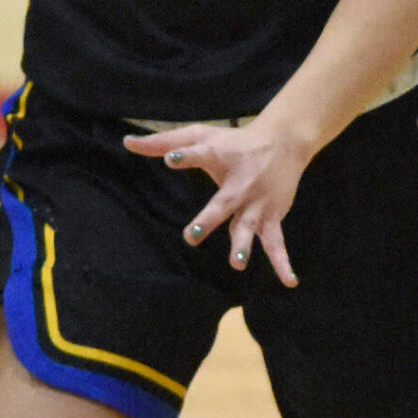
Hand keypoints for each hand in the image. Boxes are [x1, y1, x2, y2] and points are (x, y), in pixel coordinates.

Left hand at [122, 116, 314, 286]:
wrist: (284, 142)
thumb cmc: (235, 141)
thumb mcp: (200, 135)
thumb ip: (165, 142)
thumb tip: (127, 143)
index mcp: (221, 157)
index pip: (201, 155)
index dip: (185, 157)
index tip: (170, 159)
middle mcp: (240, 183)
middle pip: (223, 203)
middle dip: (209, 220)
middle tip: (192, 236)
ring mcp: (256, 203)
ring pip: (248, 227)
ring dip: (243, 245)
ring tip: (237, 263)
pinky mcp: (271, 217)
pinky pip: (276, 242)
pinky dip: (283, 262)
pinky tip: (289, 282)